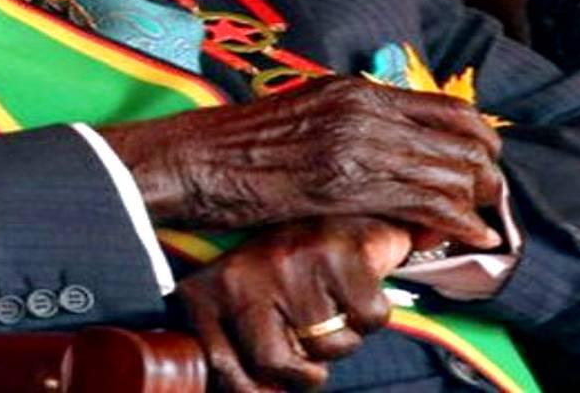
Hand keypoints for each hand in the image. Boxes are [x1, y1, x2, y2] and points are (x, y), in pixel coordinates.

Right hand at [101, 77, 503, 246]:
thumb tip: (397, 141)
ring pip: (446, 171)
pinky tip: (469, 238)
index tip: (484, 162)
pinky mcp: (344, 184)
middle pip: (458, 137)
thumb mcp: (309, 111)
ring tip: (480, 223)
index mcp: (357, 89)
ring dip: (473, 201)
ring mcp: (355, 144)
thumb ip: (356, 119)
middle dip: (484, 172)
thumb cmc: (244, 143)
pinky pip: (421, 203)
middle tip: (488, 198)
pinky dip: (455, 222)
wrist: (197, 159)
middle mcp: (364, 109)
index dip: (479, 137)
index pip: (447, 106)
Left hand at [176, 215, 410, 391]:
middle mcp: (244, 272)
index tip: (273, 383)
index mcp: (208, 290)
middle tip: (312, 344)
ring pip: (330, 347)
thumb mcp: (242, 305)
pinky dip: (371, 315)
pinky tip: (355, 287)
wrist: (334, 206)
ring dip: (343, 338)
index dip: (254, 389)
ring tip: (333, 305)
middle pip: (275, 363)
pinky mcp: (341, 251)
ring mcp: (290, 261)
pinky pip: (368, 319)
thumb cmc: (285, 271)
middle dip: (305, 370)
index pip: (222, 367)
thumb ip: (236, 350)